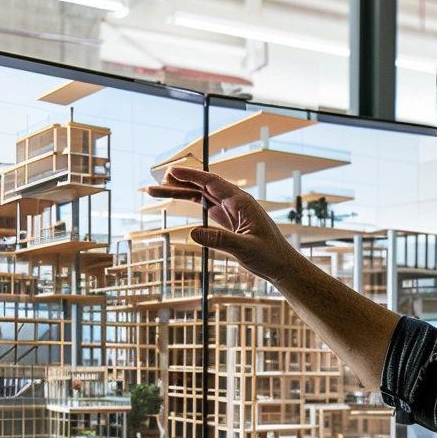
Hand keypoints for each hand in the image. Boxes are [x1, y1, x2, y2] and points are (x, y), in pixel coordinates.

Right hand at [146, 166, 299, 284]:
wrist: (282, 265)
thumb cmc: (269, 256)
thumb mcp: (244, 249)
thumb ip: (220, 240)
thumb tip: (193, 233)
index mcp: (241, 203)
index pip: (212, 182)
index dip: (191, 175)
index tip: (171, 171)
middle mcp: (235, 202)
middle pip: (202, 186)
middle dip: (178, 183)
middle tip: (154, 185)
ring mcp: (231, 210)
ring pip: (201, 195)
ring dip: (180, 192)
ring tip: (156, 192)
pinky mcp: (229, 220)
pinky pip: (206, 206)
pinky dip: (190, 202)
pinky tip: (176, 201)